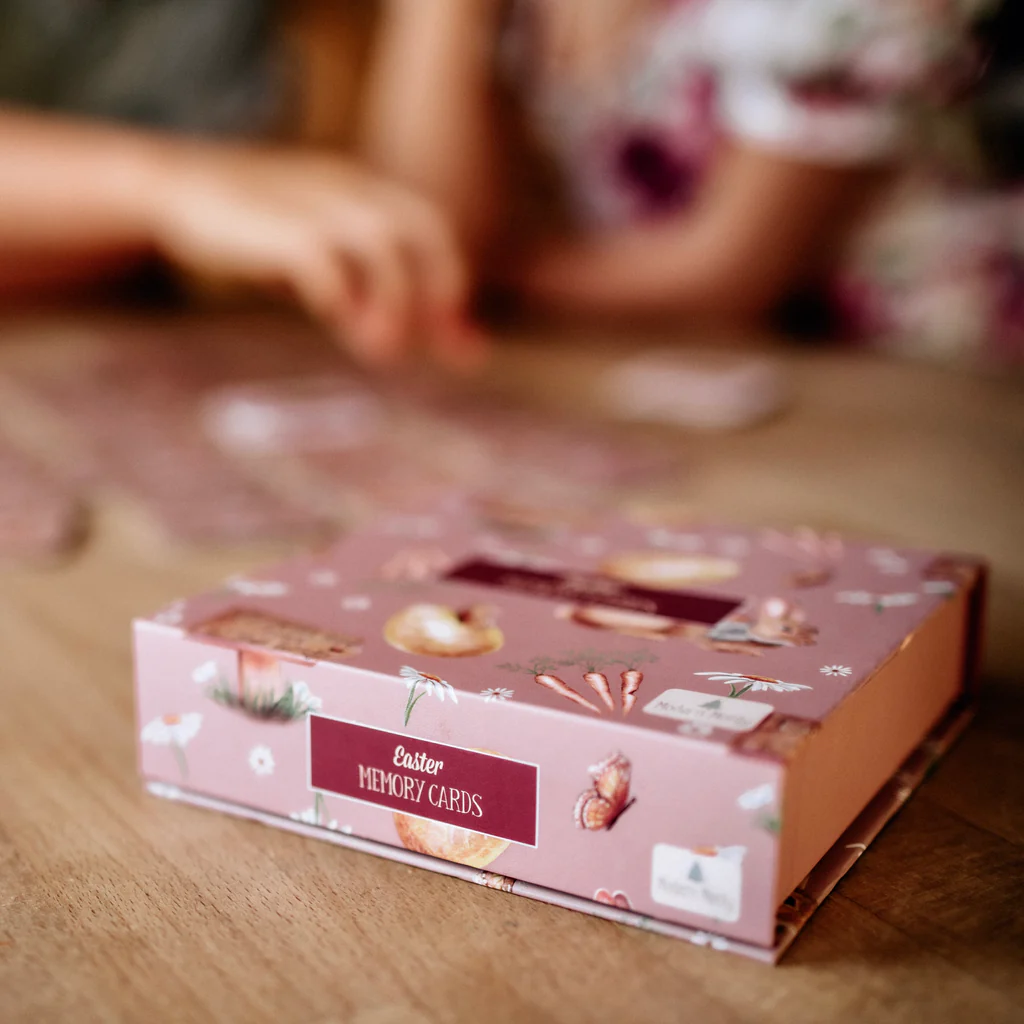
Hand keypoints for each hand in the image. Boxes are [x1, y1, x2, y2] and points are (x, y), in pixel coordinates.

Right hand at [148, 141, 484, 370]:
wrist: (175, 188)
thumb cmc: (254, 232)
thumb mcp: (318, 259)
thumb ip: (363, 295)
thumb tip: (399, 345)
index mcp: (363, 191)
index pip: (432, 232)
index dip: (450, 290)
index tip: (458, 347)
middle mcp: (348, 189)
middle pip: (423, 229)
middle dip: (439, 290)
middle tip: (431, 344)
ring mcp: (314, 201)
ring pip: (382, 242)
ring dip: (394, 300)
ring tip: (381, 350)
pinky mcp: (277, 225)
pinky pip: (321, 258)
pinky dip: (337, 292)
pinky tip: (329, 314)